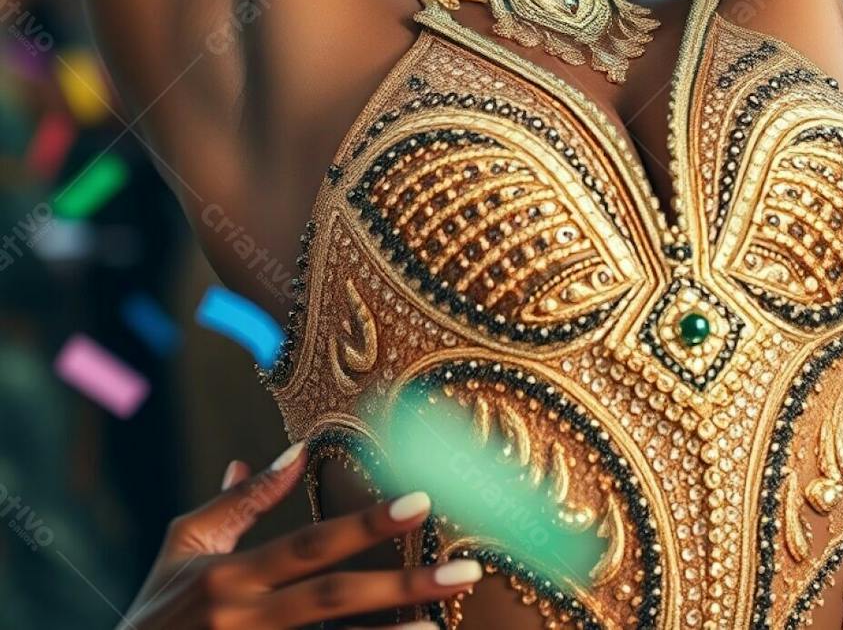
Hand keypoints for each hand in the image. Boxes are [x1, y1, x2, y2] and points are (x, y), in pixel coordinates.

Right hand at [117, 442, 481, 626]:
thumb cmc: (157, 609)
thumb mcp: (187, 547)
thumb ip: (241, 503)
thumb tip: (295, 448)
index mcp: (228, 577)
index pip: (309, 545)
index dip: (364, 524)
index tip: (421, 501)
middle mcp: (243, 621)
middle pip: (334, 601)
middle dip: (403, 584)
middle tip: (466, 570)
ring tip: (443, 623)